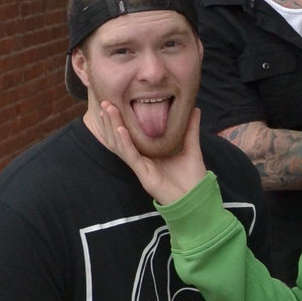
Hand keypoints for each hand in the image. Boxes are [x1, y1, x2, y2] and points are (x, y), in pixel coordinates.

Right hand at [92, 101, 207, 204]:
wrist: (197, 198)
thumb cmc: (193, 177)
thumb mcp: (192, 147)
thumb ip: (190, 129)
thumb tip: (195, 108)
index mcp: (150, 152)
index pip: (131, 133)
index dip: (122, 119)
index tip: (115, 101)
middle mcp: (142, 158)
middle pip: (121, 137)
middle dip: (112, 120)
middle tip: (104, 102)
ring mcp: (141, 166)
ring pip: (121, 145)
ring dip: (113, 127)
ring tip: (107, 110)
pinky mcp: (143, 174)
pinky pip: (131, 156)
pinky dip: (125, 142)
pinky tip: (120, 129)